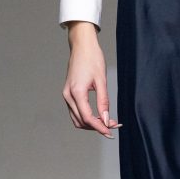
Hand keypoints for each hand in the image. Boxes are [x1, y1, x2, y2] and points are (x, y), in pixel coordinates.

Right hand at [61, 21, 121, 137]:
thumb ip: (103, 101)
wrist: (82, 46)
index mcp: (76, 92)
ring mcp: (66, 95)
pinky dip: (86, 116)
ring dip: (91, 123)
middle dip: (97, 126)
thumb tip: (105, 119)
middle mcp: (68, 96)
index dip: (99, 128)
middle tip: (113, 125)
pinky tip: (98, 115)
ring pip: (77, 119)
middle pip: (81, 121)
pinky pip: (75, 111)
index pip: (87, 118)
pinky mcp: (68, 93)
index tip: (111, 132)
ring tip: (107, 121)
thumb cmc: (92, 59)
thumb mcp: (101, 80)